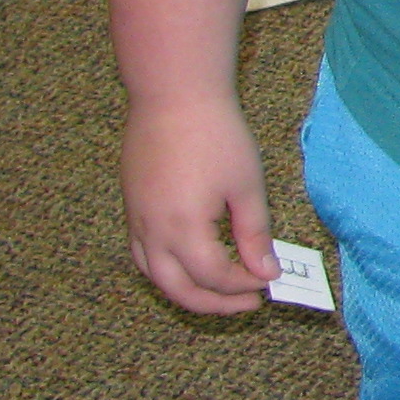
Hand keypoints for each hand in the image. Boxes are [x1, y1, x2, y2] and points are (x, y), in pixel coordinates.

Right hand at [122, 91, 279, 313]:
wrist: (173, 96)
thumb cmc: (216, 135)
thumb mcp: (246, 186)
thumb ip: (254, 235)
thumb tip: (265, 272)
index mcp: (183, 227)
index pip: (214, 276)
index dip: (243, 284)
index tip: (269, 280)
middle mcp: (152, 230)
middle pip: (178, 288)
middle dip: (216, 303)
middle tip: (249, 303)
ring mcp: (136, 220)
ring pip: (154, 276)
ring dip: (187, 291)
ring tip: (221, 292)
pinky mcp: (131, 208)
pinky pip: (142, 254)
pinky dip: (166, 271)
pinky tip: (191, 265)